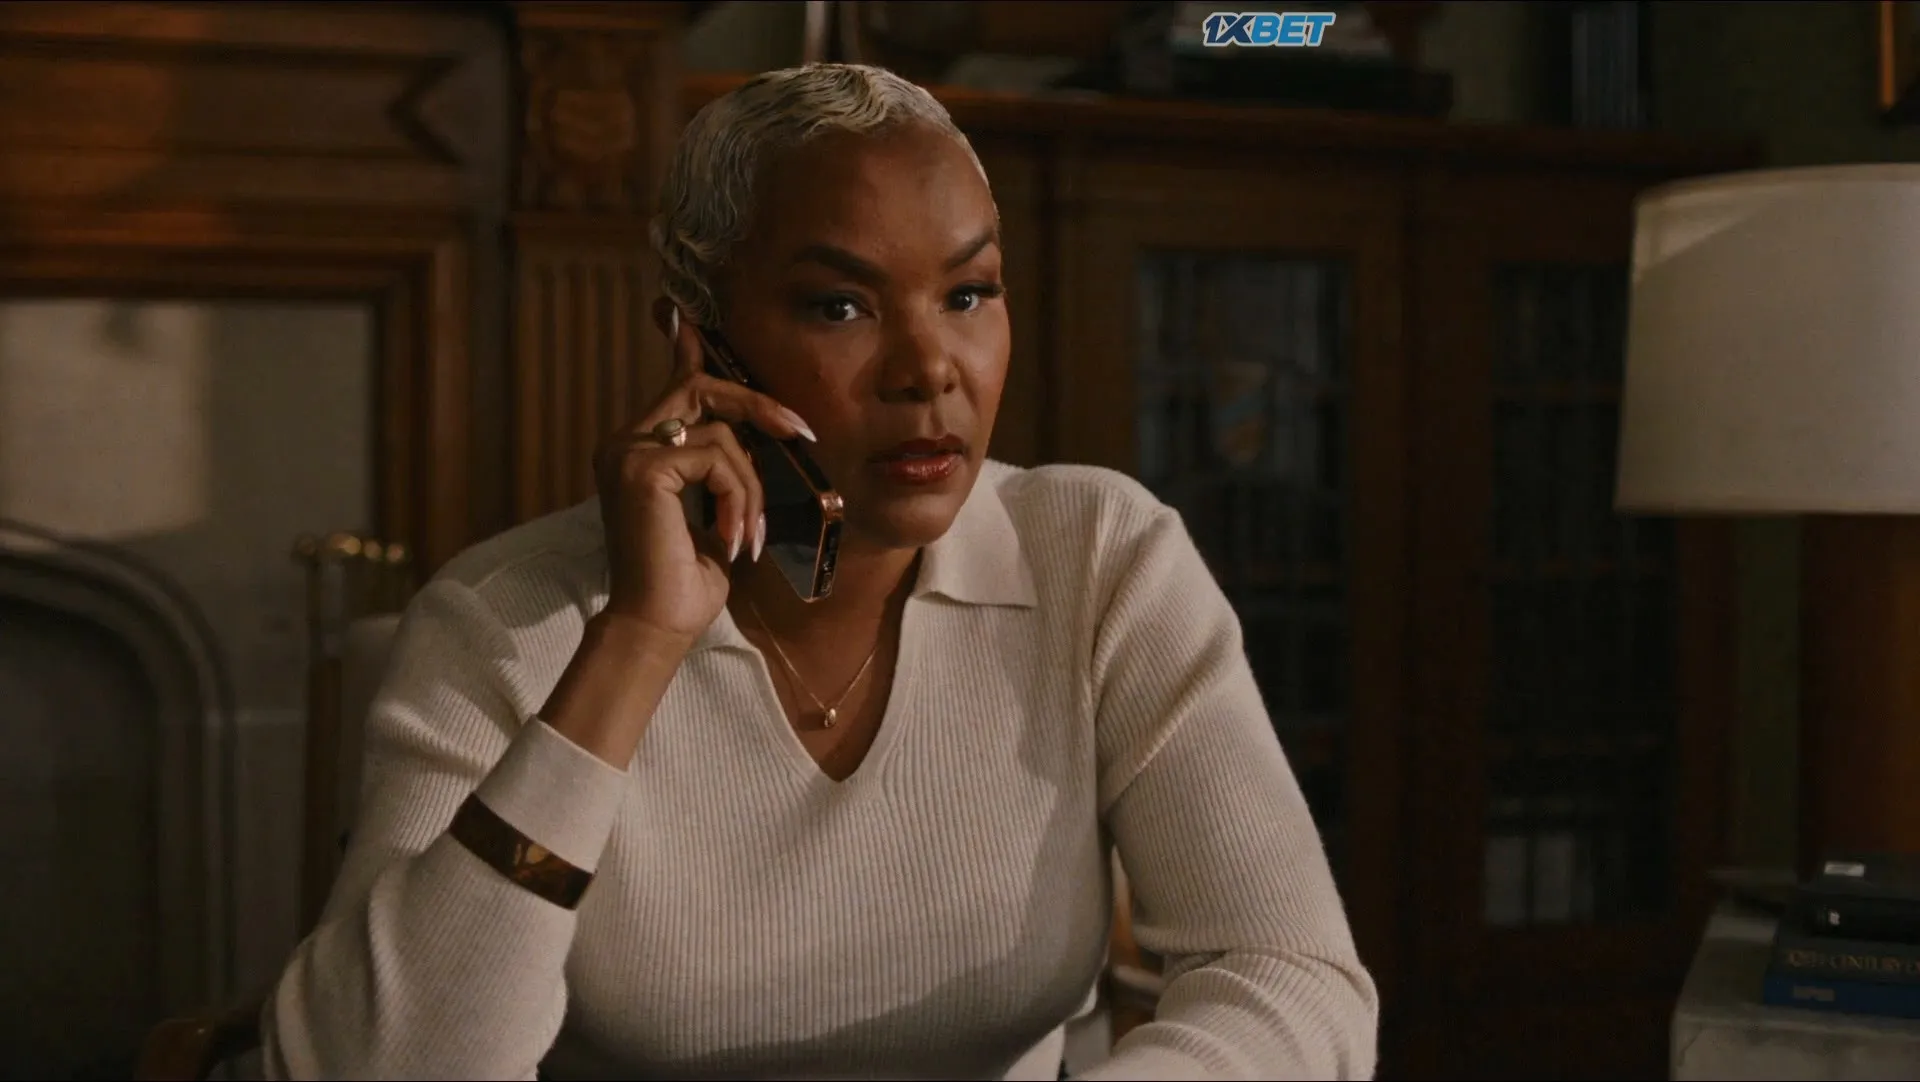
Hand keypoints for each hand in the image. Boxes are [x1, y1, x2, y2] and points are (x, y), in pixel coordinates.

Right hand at [591, 309, 815, 644]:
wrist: (660, 624)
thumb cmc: (689, 577)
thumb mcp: (714, 509)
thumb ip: (720, 467)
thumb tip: (742, 437)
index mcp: (638, 449)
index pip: (675, 383)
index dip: (690, 349)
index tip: (689, 317)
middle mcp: (624, 442)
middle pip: (703, 389)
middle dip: (760, 407)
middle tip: (803, 431)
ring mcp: (629, 452)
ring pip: (722, 432)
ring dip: (750, 486)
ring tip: (746, 534)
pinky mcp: (643, 468)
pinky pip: (717, 457)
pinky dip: (738, 498)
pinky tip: (732, 540)